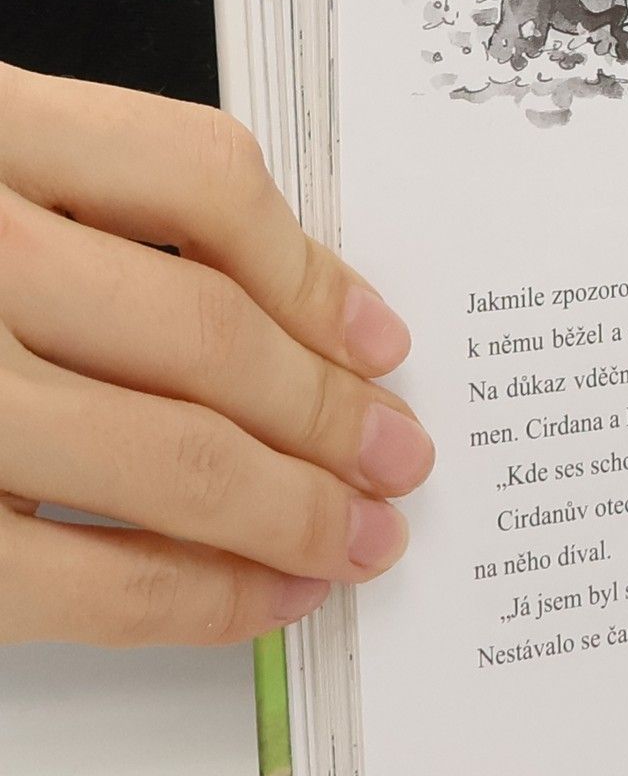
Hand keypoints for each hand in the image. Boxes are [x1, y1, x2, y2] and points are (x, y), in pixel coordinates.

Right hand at [0, 65, 433, 645]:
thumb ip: (91, 211)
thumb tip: (304, 320)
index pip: (197, 178)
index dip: (314, 271)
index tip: (382, 340)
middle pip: (201, 332)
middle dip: (329, 413)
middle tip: (405, 459)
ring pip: (161, 454)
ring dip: (291, 510)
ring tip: (364, 537)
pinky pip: (75, 581)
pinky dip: (193, 598)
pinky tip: (260, 597)